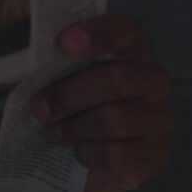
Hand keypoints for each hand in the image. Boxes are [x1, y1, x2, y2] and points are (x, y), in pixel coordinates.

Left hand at [31, 15, 171, 191]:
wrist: (80, 159)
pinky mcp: (153, 158)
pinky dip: (89, 153)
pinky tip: (78, 151)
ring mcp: (159, 121)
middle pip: (118, 79)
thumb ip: (55, 64)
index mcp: (131, 53)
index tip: (63, 42)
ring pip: (115, 119)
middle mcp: (153, 82)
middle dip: (70, 94)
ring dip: (74, 127)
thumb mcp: (61, 79)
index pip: (127, 32)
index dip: (99, 34)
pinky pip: (118, 154)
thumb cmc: (71, 107)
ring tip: (53, 132)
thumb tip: (32, 59)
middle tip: (39, 108)